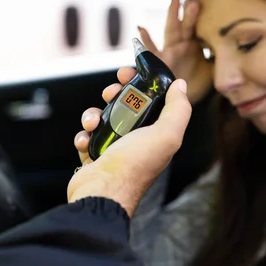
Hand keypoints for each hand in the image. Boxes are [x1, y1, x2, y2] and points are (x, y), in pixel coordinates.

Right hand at [68, 72, 190, 216]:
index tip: (129, 72)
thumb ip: (178, 109)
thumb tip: (181, 85)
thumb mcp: (166, 134)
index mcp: (157, 134)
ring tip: (93, 123)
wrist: (103, 192)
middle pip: (126, 105)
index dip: (141, 83)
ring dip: (94, 115)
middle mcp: (137, 140)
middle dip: (115, 94)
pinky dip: (84, 135)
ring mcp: (115, 148)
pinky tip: (85, 140)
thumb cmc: (134, 165)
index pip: (152, 100)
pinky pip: (88, 136)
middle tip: (109, 92)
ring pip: (103, 118)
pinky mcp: (95, 155)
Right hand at [138, 0, 212, 103]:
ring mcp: (169, 52)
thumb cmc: (197, 84)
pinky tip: (141, 28)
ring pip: (171, 30)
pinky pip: (151, 50)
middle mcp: (180, 45)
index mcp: (193, 44)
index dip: (199, 11)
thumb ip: (220, 57)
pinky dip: (145, 40)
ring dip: (173, 14)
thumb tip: (236, 47)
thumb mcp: (213, 69)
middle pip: (184, 23)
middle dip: (187, 7)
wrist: (185, 101)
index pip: (197, 24)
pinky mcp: (160, 63)